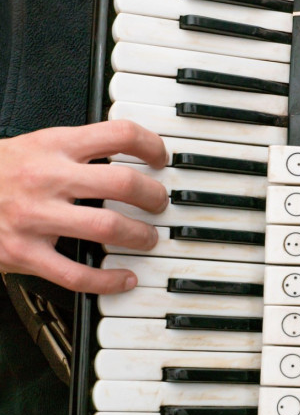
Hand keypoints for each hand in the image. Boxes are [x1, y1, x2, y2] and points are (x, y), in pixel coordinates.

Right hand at [0, 120, 167, 293]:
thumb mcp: (36, 144)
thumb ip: (79, 148)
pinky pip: (77, 274)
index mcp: (54, 145)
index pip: (119, 133)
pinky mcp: (22, 253)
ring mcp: (35, 217)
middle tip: (160, 203)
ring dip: (140, 235)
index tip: (161, 158)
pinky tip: (125, 279)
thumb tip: (131, 150)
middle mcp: (48, 178)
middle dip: (154, 196)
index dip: (152, 145)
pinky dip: (109, 281)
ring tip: (147, 238)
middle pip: (123, 183)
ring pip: (108, 226)